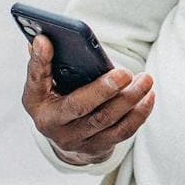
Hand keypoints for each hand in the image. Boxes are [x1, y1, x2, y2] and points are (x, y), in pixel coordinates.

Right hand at [21, 35, 154, 165]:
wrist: (67, 137)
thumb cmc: (59, 99)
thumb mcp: (46, 85)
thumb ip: (46, 64)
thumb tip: (43, 38)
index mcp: (36, 102)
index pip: (35, 79)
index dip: (39, 61)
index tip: (45, 39)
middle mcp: (52, 124)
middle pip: (79, 106)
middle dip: (104, 89)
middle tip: (125, 73)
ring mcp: (76, 139)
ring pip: (106, 119)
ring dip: (130, 98)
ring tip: (146, 79)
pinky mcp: (98, 147)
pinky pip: (123, 131)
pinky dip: (139, 113)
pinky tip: (149, 96)